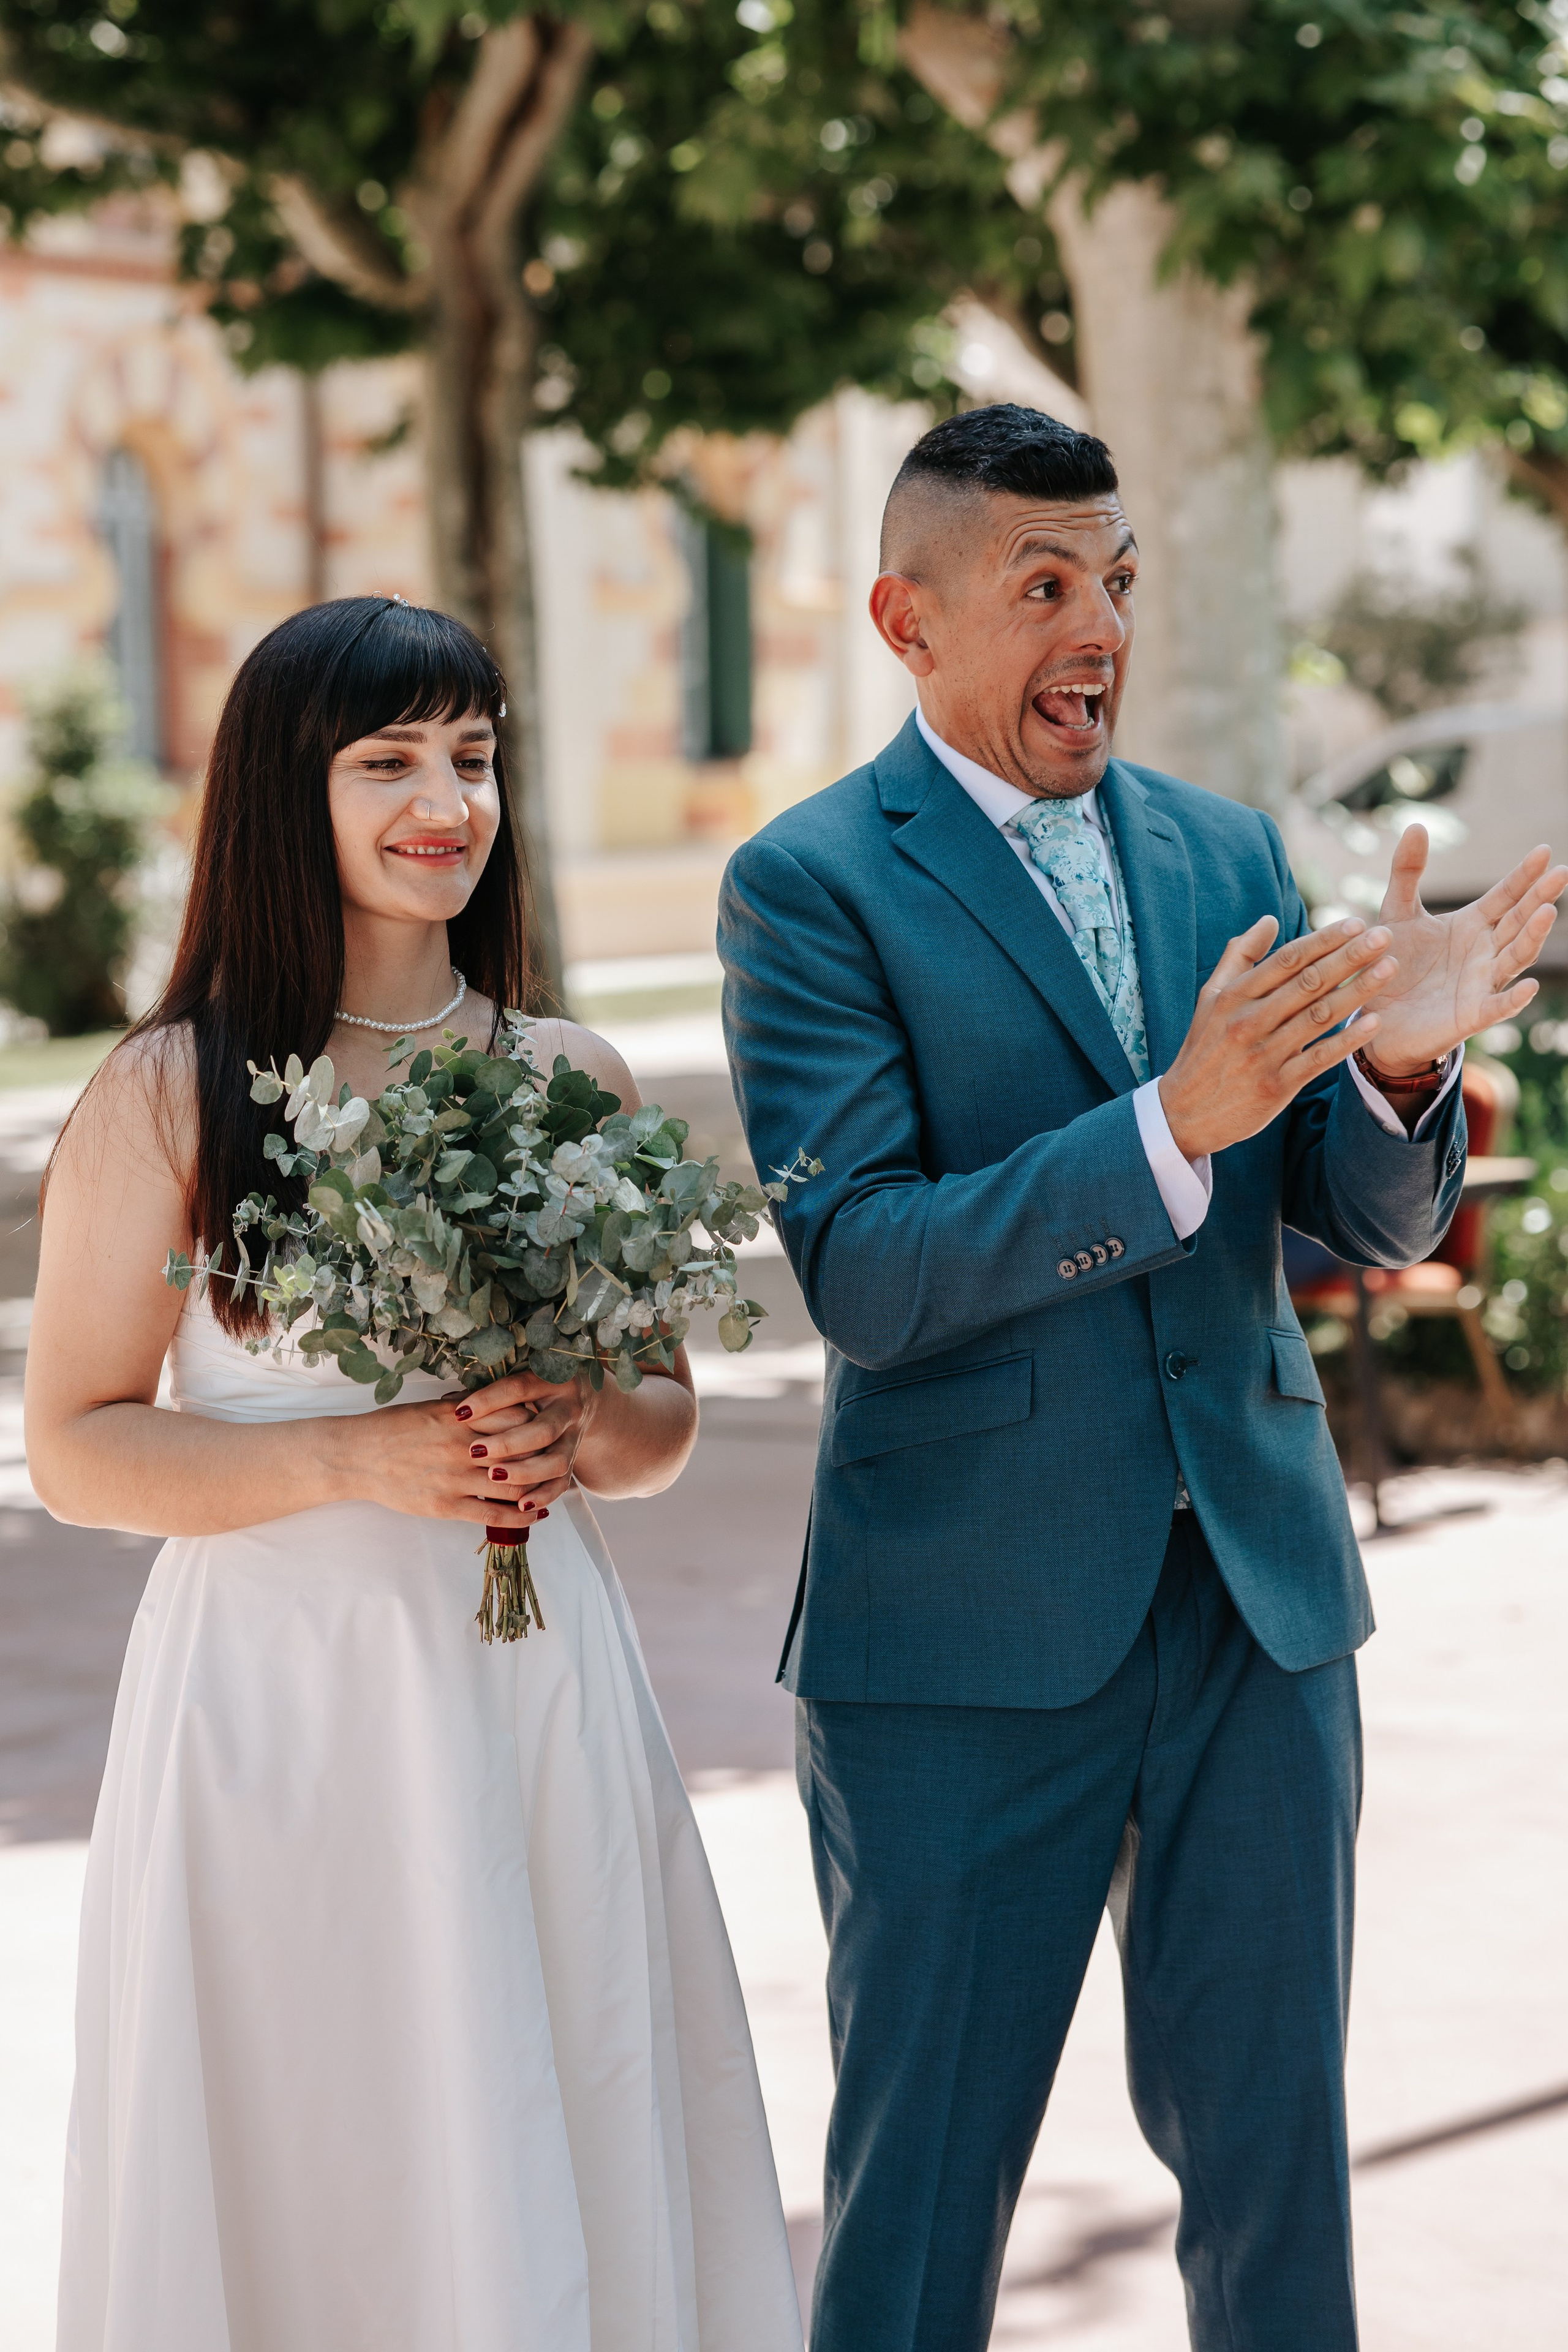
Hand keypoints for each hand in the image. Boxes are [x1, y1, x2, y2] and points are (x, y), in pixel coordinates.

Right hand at [334, 1370, 594, 1530]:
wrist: (355, 1457)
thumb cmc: (391, 1429)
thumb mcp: (430, 1408)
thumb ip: (463, 1407)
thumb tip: (492, 1401)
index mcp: (459, 1417)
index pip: (515, 1415)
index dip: (538, 1421)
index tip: (552, 1425)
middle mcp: (462, 1446)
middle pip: (521, 1450)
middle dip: (547, 1455)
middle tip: (566, 1457)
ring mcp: (455, 1478)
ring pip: (512, 1484)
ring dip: (540, 1488)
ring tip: (558, 1488)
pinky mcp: (445, 1505)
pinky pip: (492, 1514)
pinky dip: (520, 1516)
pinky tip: (536, 1515)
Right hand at [1159, 914, 1398, 1160]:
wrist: (1185, 1112)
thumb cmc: (1204, 1048)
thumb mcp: (1210, 998)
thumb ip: (1239, 957)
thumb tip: (1268, 920)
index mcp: (1233, 996)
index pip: (1287, 960)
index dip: (1324, 939)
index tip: (1356, 923)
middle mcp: (1248, 1022)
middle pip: (1308, 982)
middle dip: (1349, 956)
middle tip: (1384, 936)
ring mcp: (1263, 1054)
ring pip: (1319, 1016)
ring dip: (1357, 991)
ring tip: (1388, 969)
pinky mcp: (1277, 1086)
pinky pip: (1319, 1059)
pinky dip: (1347, 1040)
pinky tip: (1374, 1022)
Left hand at [1356, 827, 1567, 1076]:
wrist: (1375, 1016)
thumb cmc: (1392, 963)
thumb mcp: (1397, 914)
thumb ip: (1407, 873)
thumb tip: (1415, 825)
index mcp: (1472, 925)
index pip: (1506, 896)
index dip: (1524, 875)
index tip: (1544, 851)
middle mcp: (1485, 951)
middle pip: (1519, 920)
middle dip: (1540, 897)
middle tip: (1561, 873)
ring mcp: (1483, 983)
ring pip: (1516, 957)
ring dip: (1532, 936)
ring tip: (1548, 912)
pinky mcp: (1471, 1014)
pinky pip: (1498, 1006)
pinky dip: (1514, 999)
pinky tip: (1528, 987)